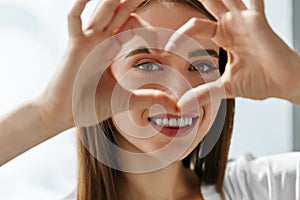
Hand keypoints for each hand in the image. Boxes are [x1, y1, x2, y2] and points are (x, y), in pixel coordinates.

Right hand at [38, 0, 177, 128]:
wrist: (64, 114)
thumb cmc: (89, 105)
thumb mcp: (127, 99)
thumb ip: (151, 98)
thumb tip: (177, 106)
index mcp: (110, 49)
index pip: (131, 26)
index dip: (146, 25)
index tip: (160, 40)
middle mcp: (99, 41)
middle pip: (118, 13)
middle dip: (131, 1)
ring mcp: (86, 42)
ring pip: (101, 12)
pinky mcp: (74, 47)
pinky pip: (74, 20)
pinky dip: (80, 6)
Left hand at [166, 0, 299, 105]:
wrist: (285, 85)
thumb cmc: (261, 82)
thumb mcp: (226, 88)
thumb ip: (204, 92)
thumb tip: (182, 105)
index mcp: (224, 37)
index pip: (195, 28)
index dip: (180, 36)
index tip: (168, 49)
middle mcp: (233, 25)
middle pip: (211, 3)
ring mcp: (246, 21)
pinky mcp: (258, 22)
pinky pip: (255, 2)